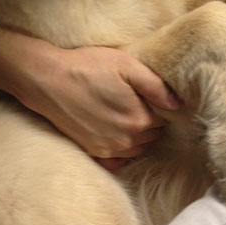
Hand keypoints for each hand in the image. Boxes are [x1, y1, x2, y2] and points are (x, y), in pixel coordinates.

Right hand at [0, 26, 180, 162]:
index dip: (162, 105)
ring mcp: (108, 149)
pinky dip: (122, 150)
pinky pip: (117, 159)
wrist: (47, 80)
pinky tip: (118, 133)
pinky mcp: (92, 151)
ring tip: (129, 113)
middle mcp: (127, 140)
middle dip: (152, 120)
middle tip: (141, 101)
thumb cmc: (87, 67)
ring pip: (137, 147)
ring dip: (139, 134)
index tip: (155, 94)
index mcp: (139, 119)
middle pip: (152, 134)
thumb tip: (178, 104)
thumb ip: (156, 86)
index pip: (165, 118)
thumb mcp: (126, 65)